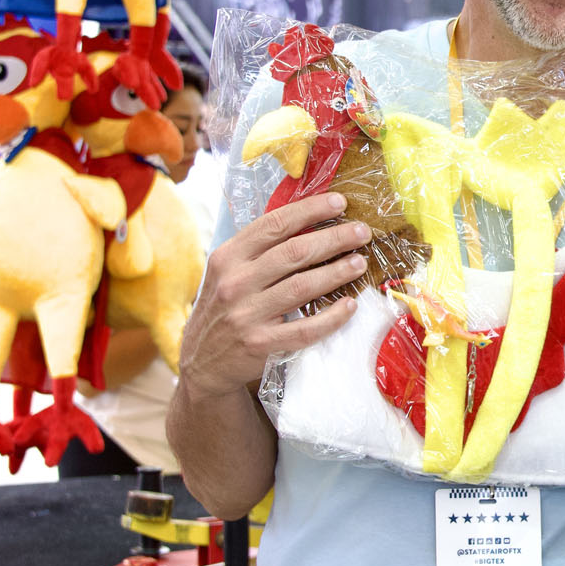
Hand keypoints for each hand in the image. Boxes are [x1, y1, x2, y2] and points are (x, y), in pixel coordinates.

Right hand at [177, 191, 369, 399]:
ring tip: (360, 263)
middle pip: (294, 252)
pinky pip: (305, 329)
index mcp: (228, 257)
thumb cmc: (225, 308)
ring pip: (302, 287)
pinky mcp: (261, 344)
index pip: (274, 224)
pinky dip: (331, 317)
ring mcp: (247, 315)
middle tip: (362, 232)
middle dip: (334, 238)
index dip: (310, 211)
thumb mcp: (228, 272)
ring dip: (337, 272)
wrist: (202, 362)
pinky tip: (349, 305)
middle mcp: (235, 283)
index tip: (340, 203)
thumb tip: (309, 220)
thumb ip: (259, 249)